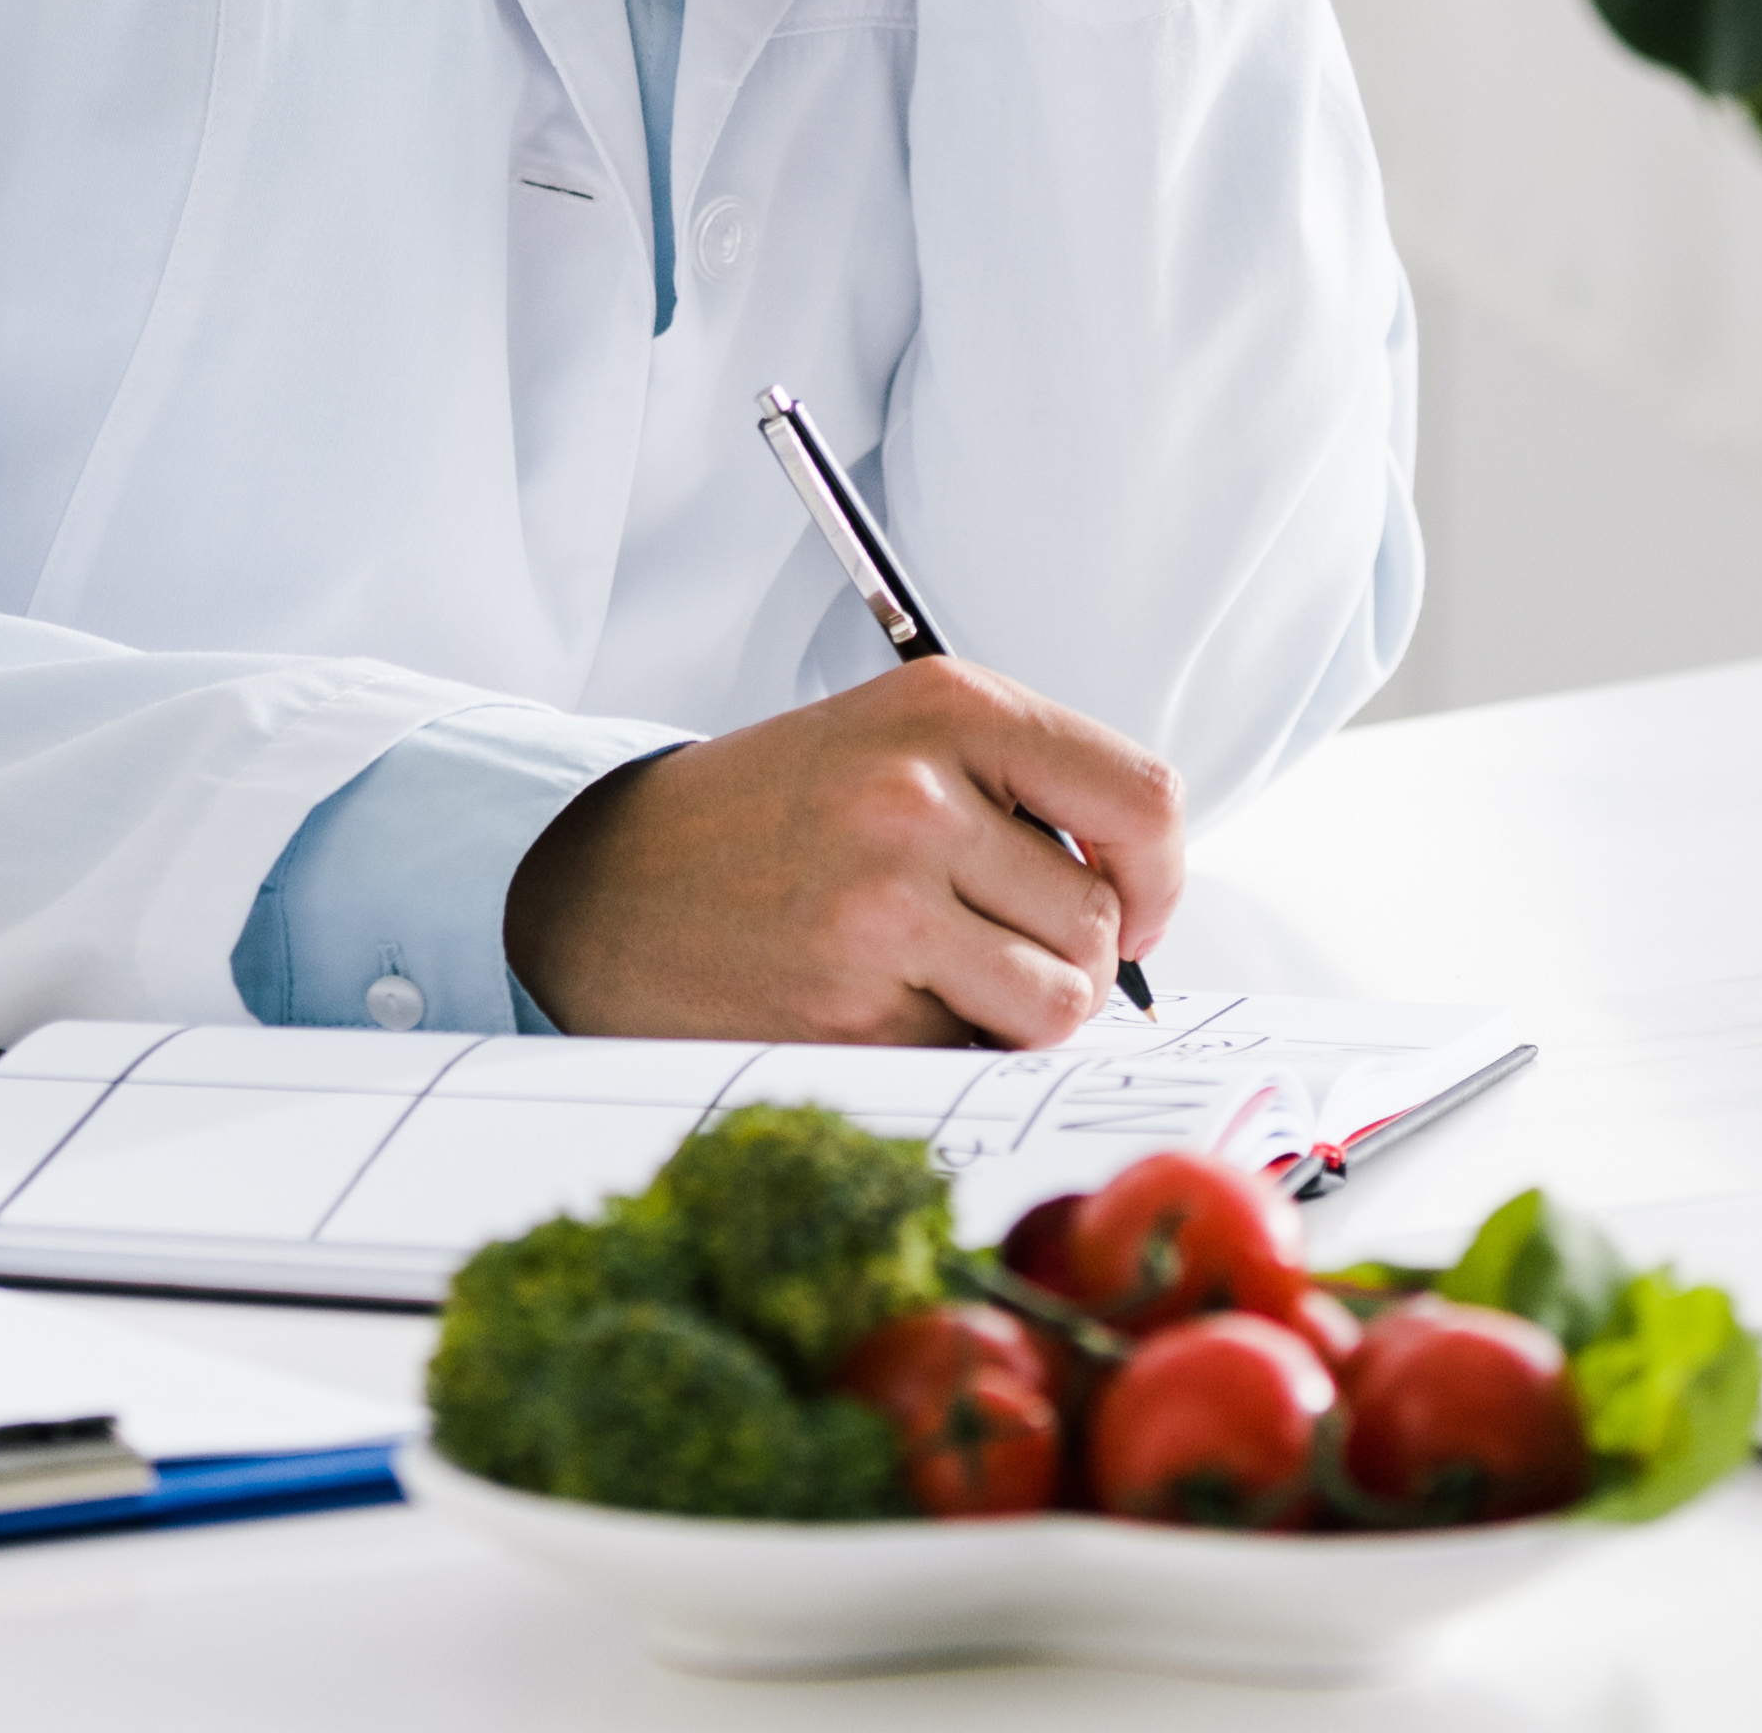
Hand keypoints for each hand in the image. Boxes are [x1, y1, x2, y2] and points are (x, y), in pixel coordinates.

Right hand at [501, 661, 1185, 1045]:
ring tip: (942, 978)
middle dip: (1069, 958)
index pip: (1145, 799)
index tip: (1129, 909)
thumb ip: (1024, 790)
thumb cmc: (773, 817)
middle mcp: (919, 794)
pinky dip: (943, 1048)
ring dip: (1018, 1015)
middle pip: (1100, 922)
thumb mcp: (898, 741)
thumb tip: (1143, 903)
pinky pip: (970, 1054)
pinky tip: (873, 1003)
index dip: (1157, 877)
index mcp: (949, 706)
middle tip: (991, 944)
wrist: (604, 883)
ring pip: (1055, 1004)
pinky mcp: (848, 1005)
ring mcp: (883, 903)